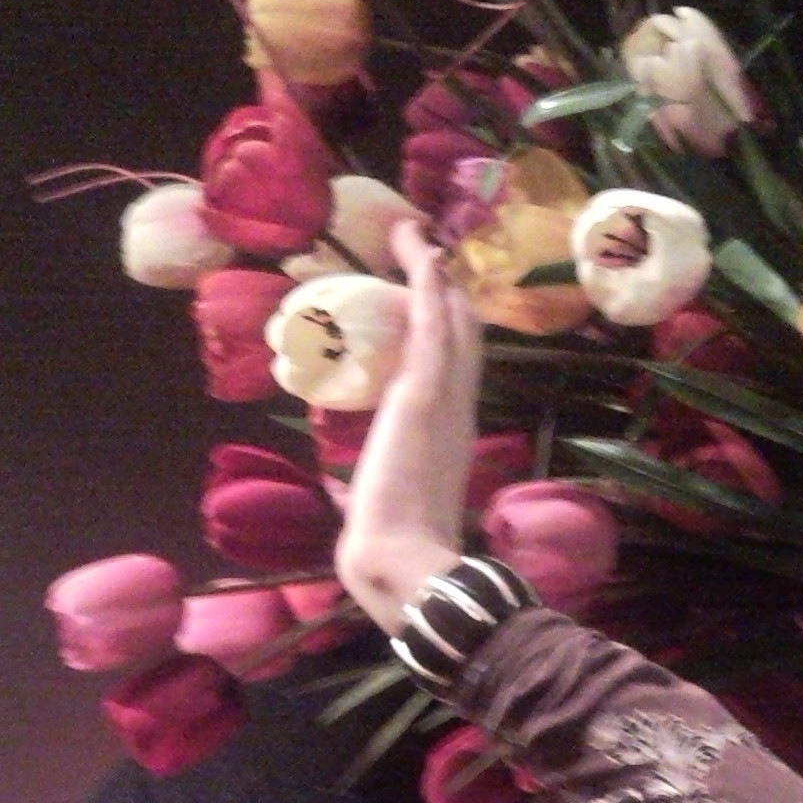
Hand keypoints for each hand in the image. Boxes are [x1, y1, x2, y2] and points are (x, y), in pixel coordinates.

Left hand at [335, 220, 485, 633]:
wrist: (400, 566)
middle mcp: (456, 410)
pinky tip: (420, 250)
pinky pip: (430, 326)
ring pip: (450, 321)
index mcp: (447, 437)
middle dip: (445, 291)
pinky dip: (426, 284)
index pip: (452, 371)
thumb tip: (341, 490)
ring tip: (415, 236)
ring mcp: (444, 399)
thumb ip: (364, 491)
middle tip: (427, 250)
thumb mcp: (376, 509)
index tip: (425, 299)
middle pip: (462, 336)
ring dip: (432, 274)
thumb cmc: (389, 552)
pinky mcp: (422, 394)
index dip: (445, 331)